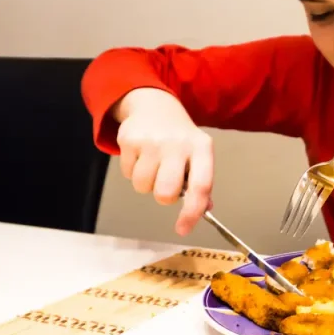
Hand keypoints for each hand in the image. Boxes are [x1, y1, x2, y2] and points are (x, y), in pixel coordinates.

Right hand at [114, 88, 213, 235]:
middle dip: (163, 196)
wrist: (155, 105)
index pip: (201, 186)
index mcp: (202, 148)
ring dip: (146, 183)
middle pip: (166, 193)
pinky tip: (140, 155)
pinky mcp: (130, 139)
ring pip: (143, 187)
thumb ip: (200, 181)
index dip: (192, 212)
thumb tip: (205, 209)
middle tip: (165, 183)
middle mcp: (179, 143)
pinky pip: (128, 174)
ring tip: (153, 165)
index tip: (183, 229)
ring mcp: (153, 141)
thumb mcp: (197, 153)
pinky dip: (133, 171)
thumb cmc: (180, 138)